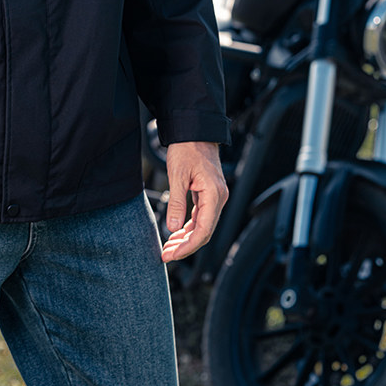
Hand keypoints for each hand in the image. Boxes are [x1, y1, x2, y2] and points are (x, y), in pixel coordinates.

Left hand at [161, 140, 227, 263]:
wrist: (194, 130)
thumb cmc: (187, 148)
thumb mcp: (177, 176)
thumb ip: (177, 203)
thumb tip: (173, 228)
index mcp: (214, 194)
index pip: (204, 231)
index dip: (188, 246)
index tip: (172, 254)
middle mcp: (219, 197)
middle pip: (205, 232)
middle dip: (185, 246)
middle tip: (166, 255)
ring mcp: (215, 196)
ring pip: (203, 225)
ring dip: (186, 238)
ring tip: (168, 247)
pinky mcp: (209, 193)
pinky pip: (201, 216)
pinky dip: (189, 226)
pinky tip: (176, 232)